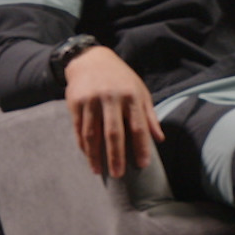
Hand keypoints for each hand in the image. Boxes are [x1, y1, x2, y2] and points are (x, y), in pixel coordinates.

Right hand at [63, 46, 165, 177]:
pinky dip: (83, 144)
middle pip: (114, 133)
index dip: (141, 147)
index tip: (142, 165)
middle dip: (116, 156)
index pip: (138, 127)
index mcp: (131, 97)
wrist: (91, 59)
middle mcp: (111, 98)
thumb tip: (159, 139)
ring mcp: (91, 101)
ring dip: (95, 155)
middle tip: (118, 174)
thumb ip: (149, 116)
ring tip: (98, 170)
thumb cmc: (121, 79)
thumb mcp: (140, 92)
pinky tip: (87, 155)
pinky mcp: (75, 103)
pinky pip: (79, 129)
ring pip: (92, 134)